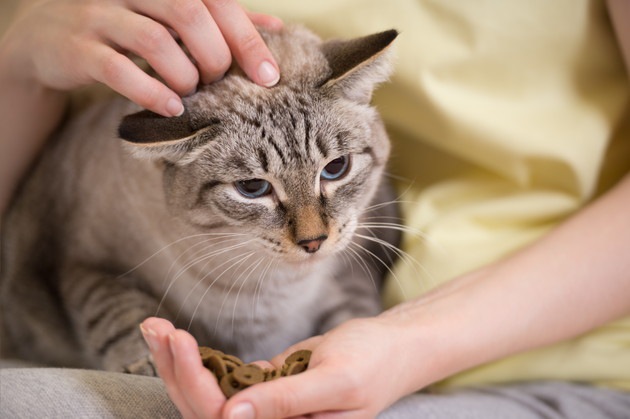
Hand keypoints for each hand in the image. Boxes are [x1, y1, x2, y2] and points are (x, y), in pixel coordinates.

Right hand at [3, 0, 280, 116]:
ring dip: (184, 75)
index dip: (247, 37)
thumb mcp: (172, 16)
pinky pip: (118, 68)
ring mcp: (99, 14)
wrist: (49, 35)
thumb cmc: (127, 25)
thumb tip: (276, 27)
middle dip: (216, 56)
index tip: (268, 76)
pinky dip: (150, 91)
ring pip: (154, 40)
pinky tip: (170, 108)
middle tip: (220, 83)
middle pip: (188, 13)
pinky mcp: (77, 47)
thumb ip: (220, 19)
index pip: (215, 0)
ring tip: (193, 94)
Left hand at [141, 315, 420, 418]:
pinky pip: (221, 378)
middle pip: (206, 409)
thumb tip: (231, 416)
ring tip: (154, 329)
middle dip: (177, 369)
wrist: (392, 347)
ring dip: (178, 363)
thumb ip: (288, 402)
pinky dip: (196, 358)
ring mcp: (262, 410)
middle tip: (156, 328)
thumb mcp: (337, 381)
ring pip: (207, 394)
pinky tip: (175, 339)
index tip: (179, 342)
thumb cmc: (374, 363)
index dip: (197, 384)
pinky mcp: (262, 390)